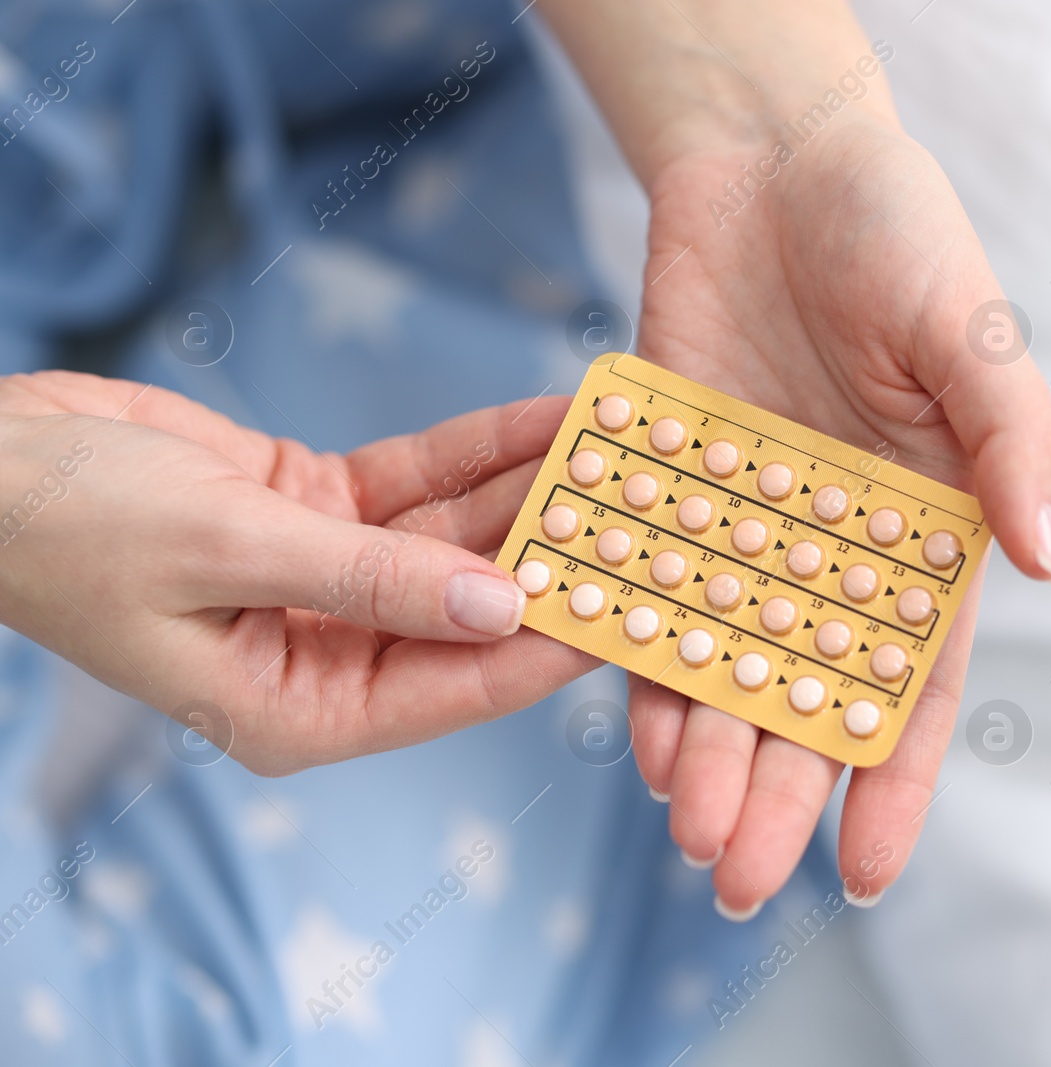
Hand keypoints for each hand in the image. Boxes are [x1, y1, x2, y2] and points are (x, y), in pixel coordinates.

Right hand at [0, 372, 596, 774]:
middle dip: (558, 556)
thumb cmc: (70, 526)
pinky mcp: (320, 512)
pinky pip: (420, 484)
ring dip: (532, 492)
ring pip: (460, 538)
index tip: (642, 604)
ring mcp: (331, 580)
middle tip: (651, 510)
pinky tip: (546, 418)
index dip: (556, 642)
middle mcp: (331, 653)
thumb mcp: (227, 551)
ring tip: (619, 448)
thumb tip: (502, 607)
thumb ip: (373, 580)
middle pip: (475, 608)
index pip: (463, 682)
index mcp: (303, 707)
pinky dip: (479, 451)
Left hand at [626, 110, 1050, 914]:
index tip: (866, 876)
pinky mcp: (668, 491)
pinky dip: (640, 657)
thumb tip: (1050, 561)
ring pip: (724, 667)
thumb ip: (1013, 441)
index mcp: (925, 536)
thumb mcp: (969, 331)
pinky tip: (630, 728)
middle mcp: (833, 553)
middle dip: (781, 795)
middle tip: (741, 883)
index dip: (896, 783)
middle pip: (807, 700)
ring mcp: (746, 531)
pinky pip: (650, 592)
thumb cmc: (896, 233)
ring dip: (706, 755)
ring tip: (685, 836)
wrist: (771, 160)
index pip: (916, 684)